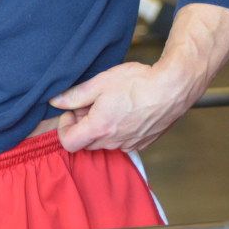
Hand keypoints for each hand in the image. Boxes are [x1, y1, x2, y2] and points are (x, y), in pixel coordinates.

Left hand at [50, 61, 186, 152]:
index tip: (72, 111)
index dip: (64, 127)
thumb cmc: (137, 83)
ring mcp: (130, 144)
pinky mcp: (143, 143)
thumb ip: (75, 95)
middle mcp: (113, 142)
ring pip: (104, 142)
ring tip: (110, 104)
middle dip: (82, 125)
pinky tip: (126, 111)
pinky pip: (122, 142)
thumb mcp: (100, 83)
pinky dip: (118, 130)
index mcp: (99, 128)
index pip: (68, 143)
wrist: (173, 88)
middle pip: (86, 143)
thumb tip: (55, 101)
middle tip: (90, 103)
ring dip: (100, 128)